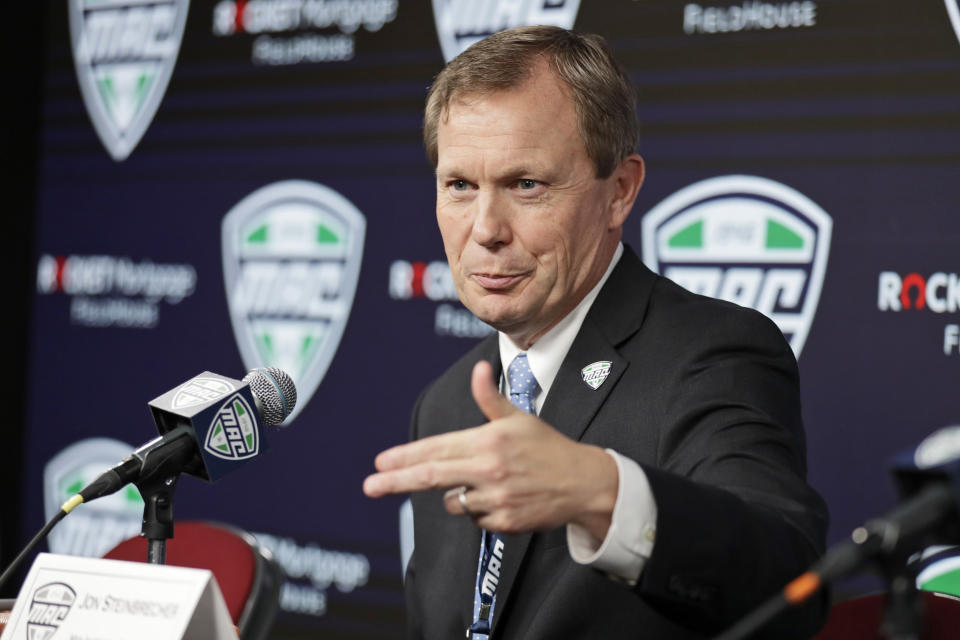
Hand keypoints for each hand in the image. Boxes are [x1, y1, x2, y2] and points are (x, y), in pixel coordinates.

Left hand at [363, 360, 617, 537]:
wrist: (584, 483)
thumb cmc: (548, 448)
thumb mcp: (519, 418)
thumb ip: (490, 399)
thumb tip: (479, 369)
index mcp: (488, 441)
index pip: (436, 449)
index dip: (405, 456)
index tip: (381, 461)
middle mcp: (488, 470)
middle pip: (430, 477)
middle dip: (395, 481)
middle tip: (369, 485)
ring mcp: (495, 498)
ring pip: (454, 501)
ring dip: (458, 495)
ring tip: (489, 483)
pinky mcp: (504, 522)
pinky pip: (476, 519)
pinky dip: (481, 511)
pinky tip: (503, 499)